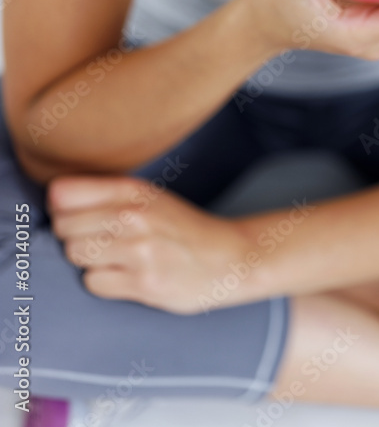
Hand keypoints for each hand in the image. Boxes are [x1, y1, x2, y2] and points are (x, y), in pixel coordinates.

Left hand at [46, 174, 257, 314]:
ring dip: (88, 259)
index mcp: (135, 189)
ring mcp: (138, 250)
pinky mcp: (143, 283)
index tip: (73, 213)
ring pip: (75, 254)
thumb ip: (107, 193)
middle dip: (73, 235)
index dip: (61, 205)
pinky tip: (125, 275)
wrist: (229, 257)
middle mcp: (134, 216)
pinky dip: (103, 281)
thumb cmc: (184, 228)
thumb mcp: (151, 196)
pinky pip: (93, 282)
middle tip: (99, 239)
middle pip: (64, 226)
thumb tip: (55, 197)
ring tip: (114, 256)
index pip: (64, 192)